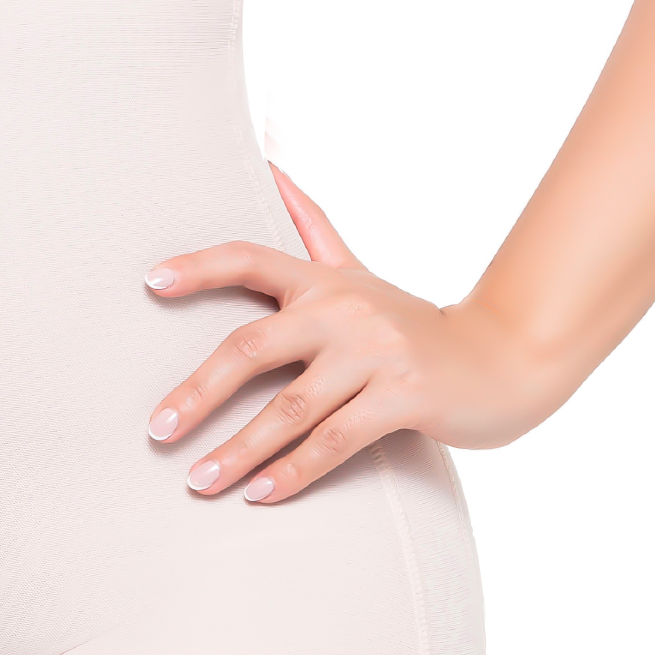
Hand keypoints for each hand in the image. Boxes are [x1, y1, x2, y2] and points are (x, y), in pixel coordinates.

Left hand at [143, 166, 549, 502]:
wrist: (505, 358)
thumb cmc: (412, 323)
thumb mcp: (358, 270)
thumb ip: (311, 226)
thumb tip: (270, 160)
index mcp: (323, 280)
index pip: (249, 260)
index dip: (198, 267)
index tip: (149, 283)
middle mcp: (343, 310)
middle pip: (251, 347)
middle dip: (198, 392)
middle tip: (157, 431)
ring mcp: (374, 354)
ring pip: (290, 408)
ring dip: (239, 450)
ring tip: (198, 482)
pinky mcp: (404, 397)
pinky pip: (336, 441)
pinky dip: (294, 472)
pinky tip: (258, 495)